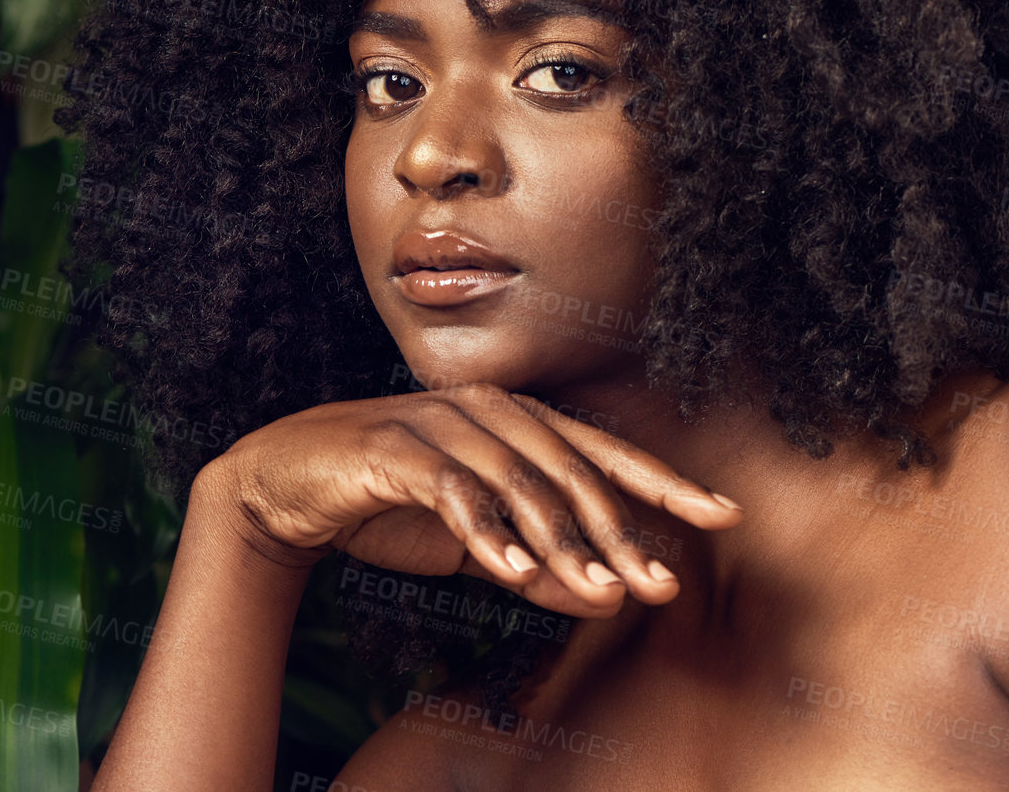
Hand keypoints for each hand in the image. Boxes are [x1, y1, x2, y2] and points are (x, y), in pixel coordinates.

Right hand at [199, 383, 743, 617]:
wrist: (285, 486)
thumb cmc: (389, 504)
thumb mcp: (476, 544)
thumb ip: (540, 563)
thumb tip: (608, 596)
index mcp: (517, 421)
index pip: (605, 454)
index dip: (664, 485)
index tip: (722, 516)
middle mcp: (489, 412)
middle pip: (572, 471)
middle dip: (622, 532)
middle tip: (661, 584)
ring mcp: (442, 425)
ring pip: (519, 482)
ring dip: (562, 542)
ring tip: (600, 591)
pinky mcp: (395, 449)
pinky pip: (452, 491)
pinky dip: (485, 532)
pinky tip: (514, 573)